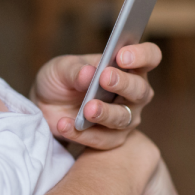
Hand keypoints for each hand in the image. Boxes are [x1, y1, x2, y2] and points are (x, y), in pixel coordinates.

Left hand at [30, 43, 160, 149]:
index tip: (121, 56)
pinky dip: (82, 134)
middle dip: (124, 84)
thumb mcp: (61, 68)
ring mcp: (126, 117)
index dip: (142, 55)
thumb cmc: (61, 79)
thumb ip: (74, 70)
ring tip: (87, 109)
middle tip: (104, 78)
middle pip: (141, 90)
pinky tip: (64, 125)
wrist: (45, 106)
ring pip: (124, 118)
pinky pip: (102, 140)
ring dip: (105, 113)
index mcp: (127, 66)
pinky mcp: (111, 139)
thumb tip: (89, 73)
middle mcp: (133, 92)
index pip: (150, 56)